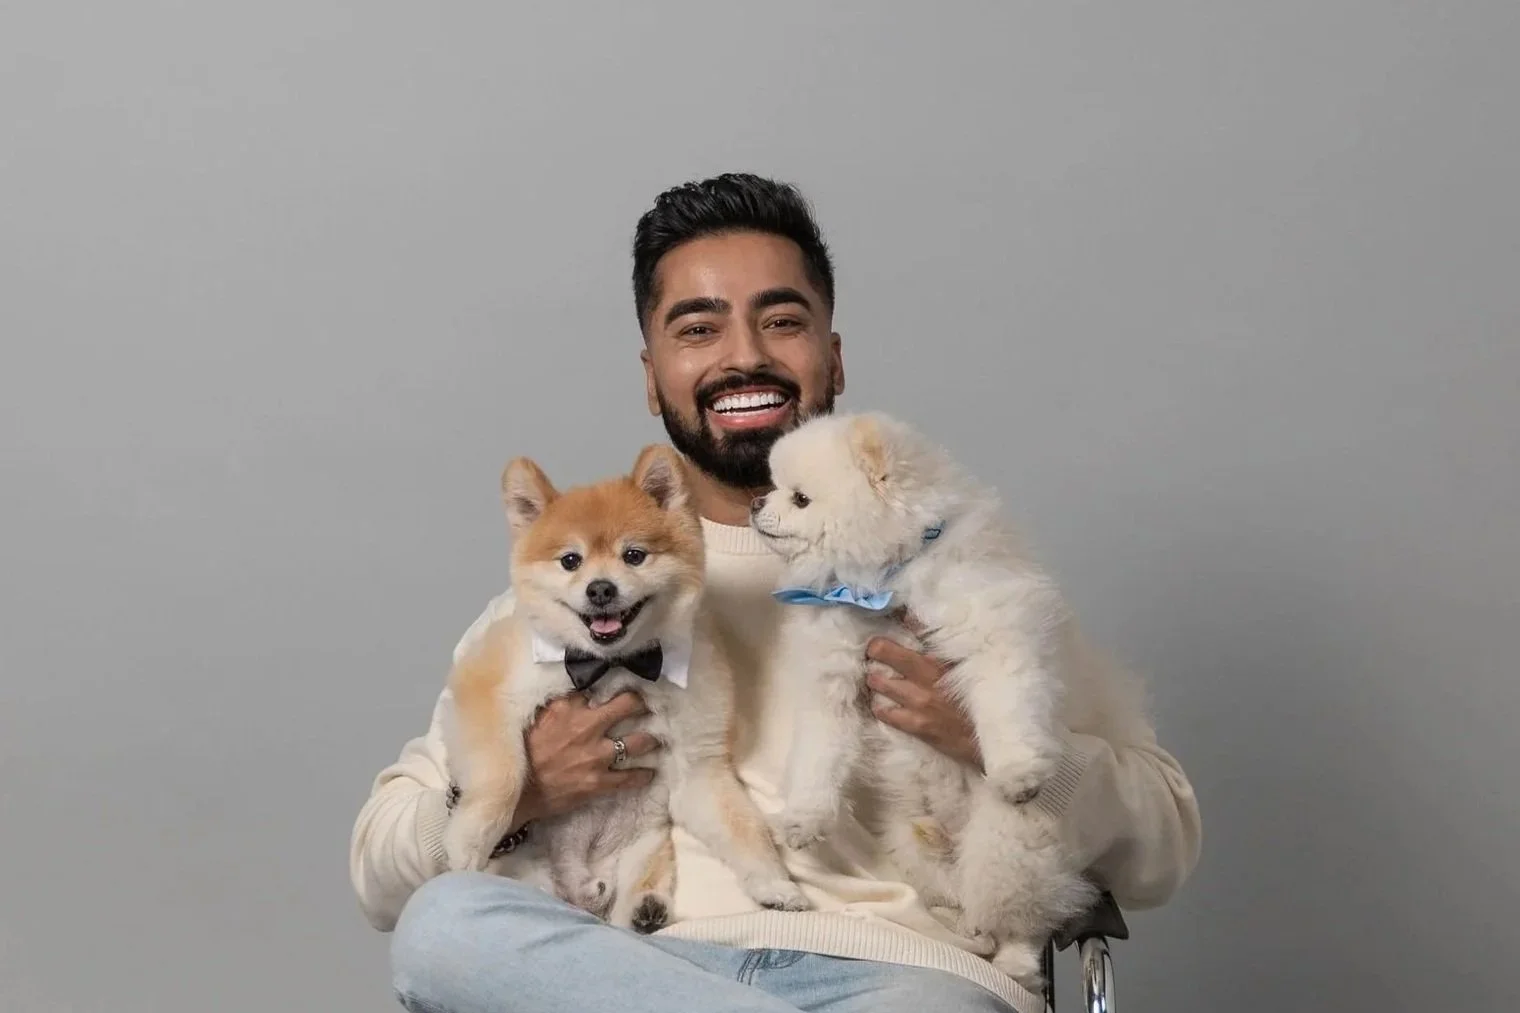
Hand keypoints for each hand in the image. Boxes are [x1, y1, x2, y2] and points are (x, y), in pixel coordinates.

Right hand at [514, 691, 660, 823]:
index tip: (631, 685)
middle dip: (642, 704)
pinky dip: (643, 775)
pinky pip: (630, 778)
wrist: (519, 790)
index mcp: (571, 709)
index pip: (602, 688)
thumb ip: (563, 704)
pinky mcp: (599, 782)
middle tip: (652, 705)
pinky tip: (651, 773)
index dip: (618, 685)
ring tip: (655, 739)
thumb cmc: (526, 752)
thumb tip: (583, 690)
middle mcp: (588, 728)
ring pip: (637, 742)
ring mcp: (597, 756)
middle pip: (628, 706)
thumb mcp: (539, 718)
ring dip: (650, 739)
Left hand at [865, 613, 983, 772]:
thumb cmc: (985, 696)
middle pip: (883, 652)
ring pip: (878, 682)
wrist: (994, 734)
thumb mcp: (970, 663)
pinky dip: (880, 706)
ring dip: (875, 678)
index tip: (885, 631)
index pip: (912, 627)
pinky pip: (885, 713)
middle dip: (876, 650)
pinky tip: (882, 704)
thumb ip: (944, 641)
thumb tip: (917, 619)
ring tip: (878, 678)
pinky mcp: (917, 725)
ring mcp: (919, 701)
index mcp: (942, 655)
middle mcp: (926, 675)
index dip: (894, 626)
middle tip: (875, 653)